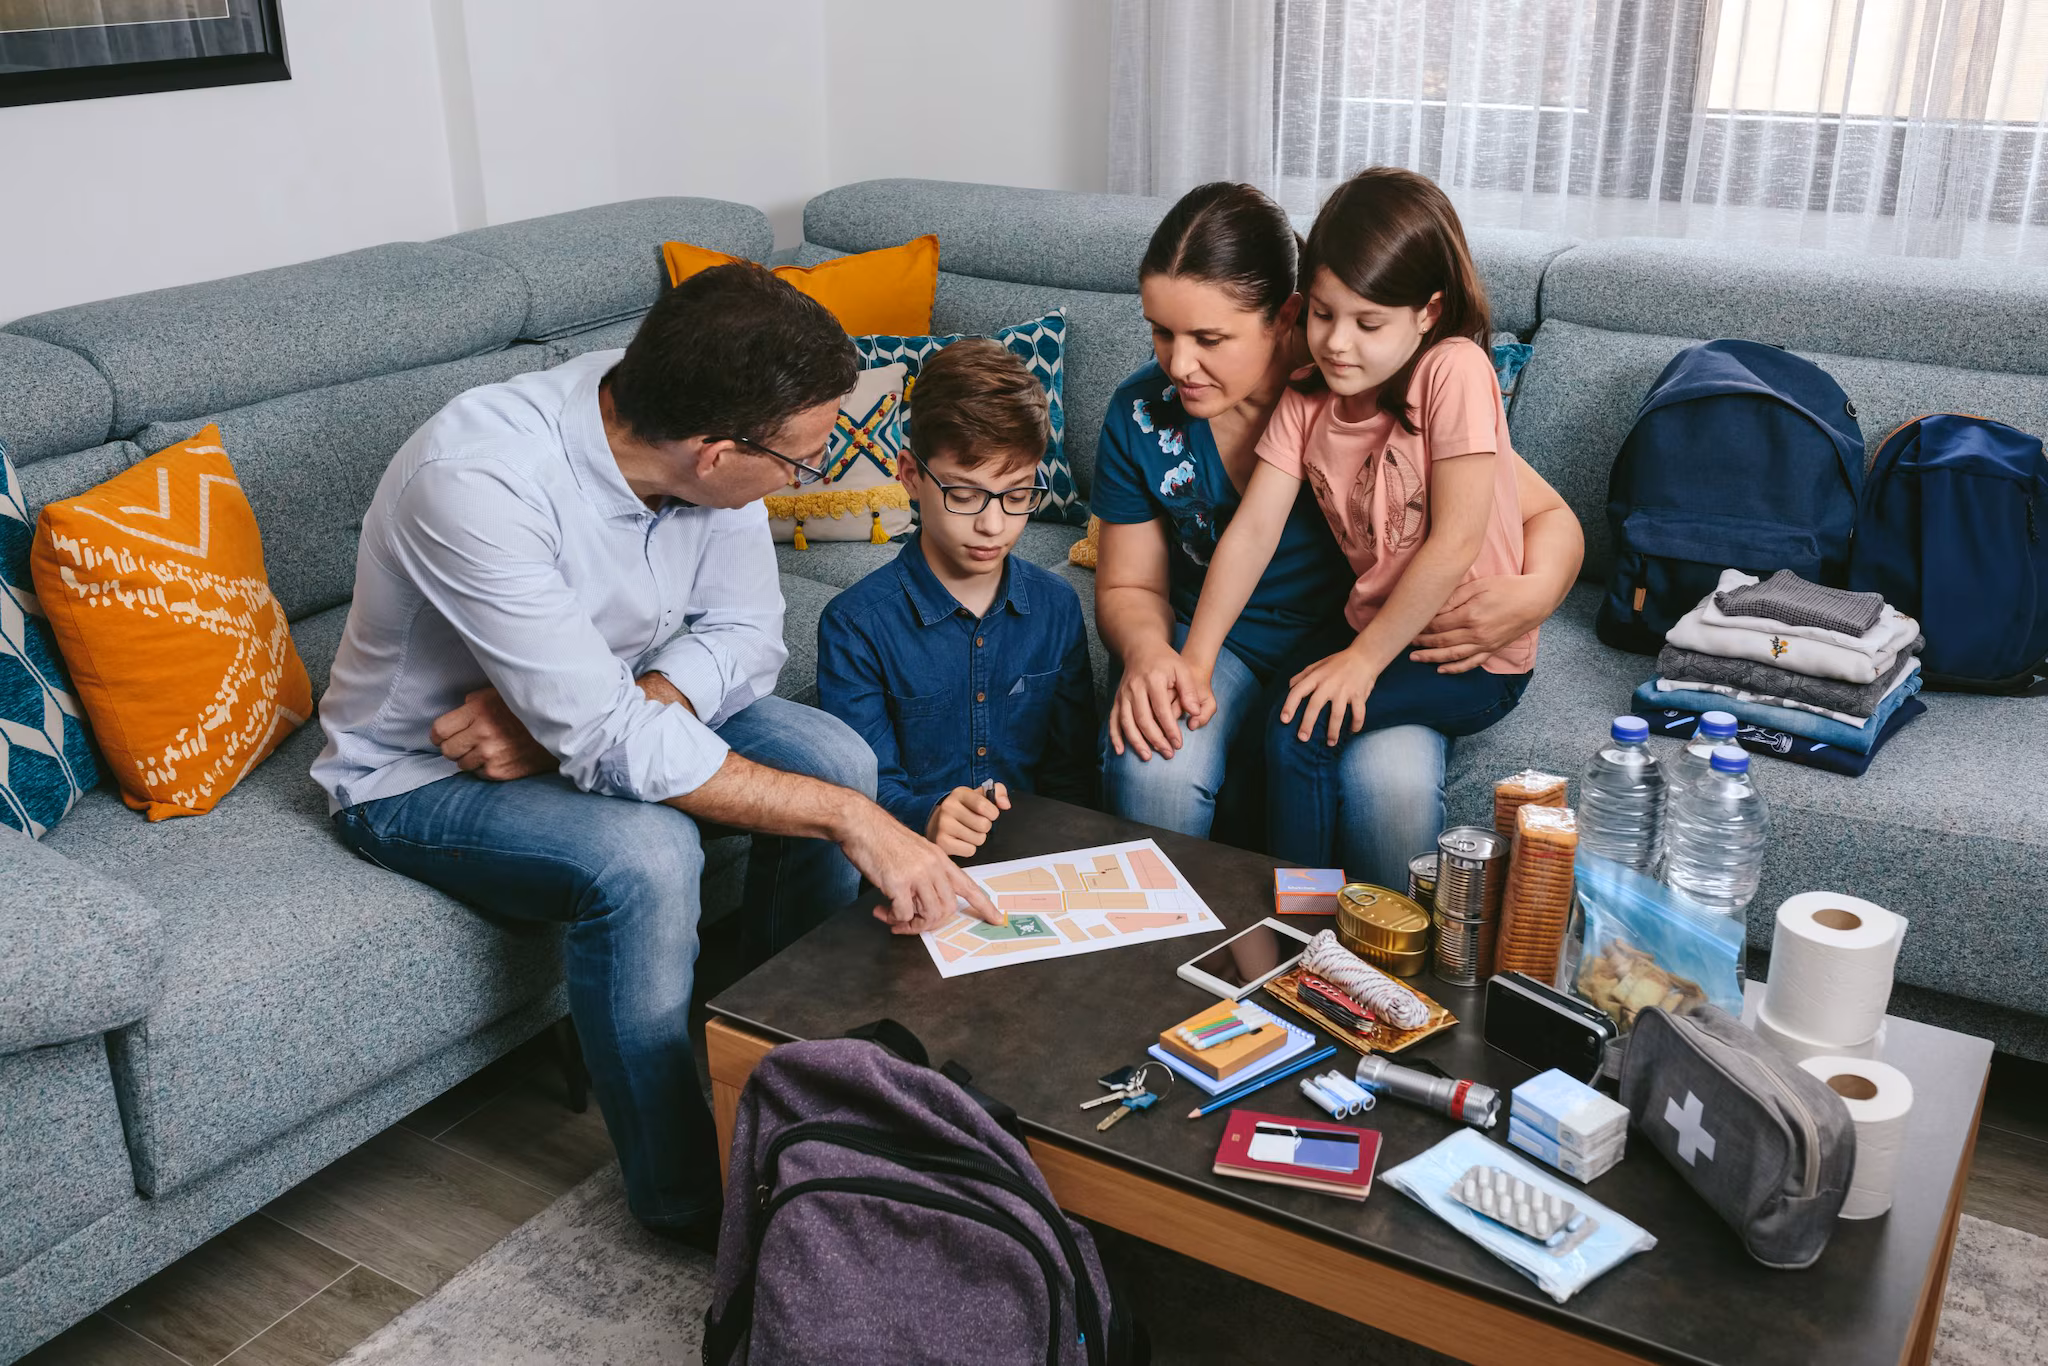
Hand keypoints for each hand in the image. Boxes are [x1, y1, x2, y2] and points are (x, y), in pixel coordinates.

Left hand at [430, 686, 556, 780]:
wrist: (560, 729)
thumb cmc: (527, 710)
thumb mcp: (499, 694)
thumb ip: (474, 703)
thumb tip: (457, 715)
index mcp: (478, 710)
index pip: (439, 730)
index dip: (438, 735)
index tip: (443, 736)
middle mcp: (482, 733)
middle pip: (447, 750)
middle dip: (453, 747)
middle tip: (466, 743)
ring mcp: (491, 755)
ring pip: (461, 764)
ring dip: (469, 758)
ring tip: (486, 750)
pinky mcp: (500, 772)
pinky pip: (478, 774)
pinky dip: (484, 768)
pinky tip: (497, 757)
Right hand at [841, 805, 1003, 933]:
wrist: (862, 823)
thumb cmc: (884, 838)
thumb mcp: (917, 852)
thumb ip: (927, 873)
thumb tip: (925, 903)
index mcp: (941, 860)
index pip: (969, 886)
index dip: (985, 905)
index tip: (997, 919)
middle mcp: (933, 867)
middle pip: (947, 909)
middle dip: (930, 923)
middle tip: (911, 924)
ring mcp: (917, 874)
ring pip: (929, 915)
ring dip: (911, 924)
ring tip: (893, 918)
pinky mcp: (898, 882)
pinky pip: (904, 914)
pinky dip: (894, 918)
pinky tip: (882, 910)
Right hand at [924, 783, 1010, 857]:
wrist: (937, 823)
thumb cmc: (964, 809)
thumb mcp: (980, 795)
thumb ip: (998, 792)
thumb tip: (1005, 804)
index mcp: (959, 793)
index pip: (983, 804)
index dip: (992, 813)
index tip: (990, 814)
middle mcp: (948, 807)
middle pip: (983, 824)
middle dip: (985, 827)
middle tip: (975, 824)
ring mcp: (943, 825)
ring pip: (978, 839)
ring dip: (977, 838)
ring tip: (967, 832)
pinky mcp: (941, 842)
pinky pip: (970, 850)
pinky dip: (969, 848)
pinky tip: (961, 841)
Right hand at [1106, 642, 1205, 760]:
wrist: (1142, 648)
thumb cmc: (1166, 661)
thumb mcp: (1182, 669)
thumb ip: (1189, 690)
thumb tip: (1194, 713)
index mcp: (1153, 680)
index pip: (1161, 709)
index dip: (1170, 729)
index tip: (1178, 744)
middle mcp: (1135, 688)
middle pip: (1143, 719)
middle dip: (1155, 739)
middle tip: (1168, 754)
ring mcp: (1124, 694)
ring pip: (1127, 722)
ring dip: (1136, 742)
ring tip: (1147, 757)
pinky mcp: (1117, 699)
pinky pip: (1113, 720)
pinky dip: (1115, 736)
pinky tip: (1120, 751)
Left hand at [1280, 646, 1379, 745]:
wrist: (1365, 655)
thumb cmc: (1339, 662)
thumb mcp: (1319, 664)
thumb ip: (1304, 675)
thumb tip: (1290, 687)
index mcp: (1316, 676)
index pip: (1298, 691)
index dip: (1289, 705)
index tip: (1284, 720)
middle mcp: (1329, 683)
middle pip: (1315, 706)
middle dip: (1307, 724)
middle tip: (1303, 738)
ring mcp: (1345, 690)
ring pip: (1337, 714)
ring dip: (1333, 731)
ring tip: (1330, 743)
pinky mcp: (1359, 695)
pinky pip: (1359, 713)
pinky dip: (1356, 724)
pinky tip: (1352, 731)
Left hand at [1411, 574, 1552, 673]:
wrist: (1535, 600)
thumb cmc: (1507, 587)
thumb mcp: (1479, 585)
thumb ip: (1455, 597)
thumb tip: (1433, 607)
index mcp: (1471, 615)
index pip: (1437, 625)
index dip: (1421, 626)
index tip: (1409, 624)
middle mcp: (1477, 634)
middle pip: (1441, 641)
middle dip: (1421, 642)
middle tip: (1405, 641)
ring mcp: (1485, 644)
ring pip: (1452, 656)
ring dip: (1431, 658)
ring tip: (1414, 658)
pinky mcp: (1492, 649)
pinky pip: (1471, 664)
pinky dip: (1455, 669)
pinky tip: (1441, 670)